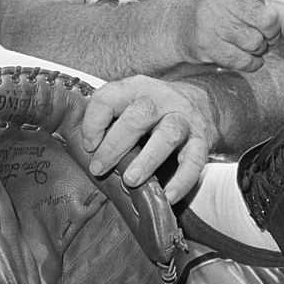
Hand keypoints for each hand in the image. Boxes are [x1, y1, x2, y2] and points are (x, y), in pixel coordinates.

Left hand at [81, 76, 218, 202]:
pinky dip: (182, 180)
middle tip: (100, 168)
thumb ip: (107, 119)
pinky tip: (168, 196)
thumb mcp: (129, 102)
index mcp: (137, 88)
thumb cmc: (153, 110)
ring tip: (131, 180)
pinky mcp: (203, 140)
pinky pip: (195, 160)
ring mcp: (185, 119)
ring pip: (169, 134)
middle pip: (141, 113)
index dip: (94, 121)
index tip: (89, 145)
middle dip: (117, 143)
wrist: (202, 103)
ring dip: (148, 158)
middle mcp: (162, 99)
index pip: (110, 97)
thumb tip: (80, 150)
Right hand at [179, 0, 283, 72]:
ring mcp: (212, 20)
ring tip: (250, 39)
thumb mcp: (253, 0)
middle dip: (273, 31)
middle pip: (267, 20)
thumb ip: (280, 11)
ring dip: (261, 47)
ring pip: (257, 43)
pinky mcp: (207, 43)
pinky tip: (246, 53)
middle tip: (266, 31)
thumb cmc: (228, 9)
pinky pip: (244, 60)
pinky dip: (252, 61)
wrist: (187, 24)